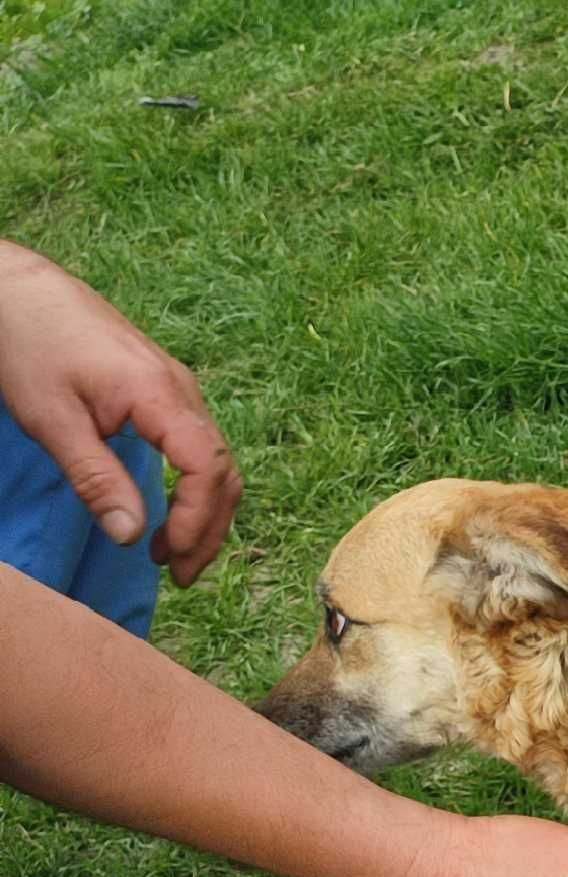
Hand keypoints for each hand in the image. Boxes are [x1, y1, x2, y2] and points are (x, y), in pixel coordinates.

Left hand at [0, 241, 241, 585]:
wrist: (15, 287)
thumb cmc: (28, 345)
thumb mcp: (52, 419)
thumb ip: (96, 478)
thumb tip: (132, 537)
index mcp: (161, 395)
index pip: (208, 470)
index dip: (198, 521)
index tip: (168, 558)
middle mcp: (184, 391)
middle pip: (224, 473)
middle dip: (209, 531)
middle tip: (178, 575)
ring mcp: (179, 389)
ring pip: (217, 464)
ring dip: (204, 514)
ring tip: (172, 552)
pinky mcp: (166, 390)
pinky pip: (199, 449)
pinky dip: (194, 490)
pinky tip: (168, 510)